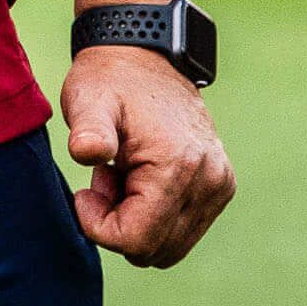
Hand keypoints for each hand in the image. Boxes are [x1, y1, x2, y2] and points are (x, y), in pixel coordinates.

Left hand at [60, 45, 233, 267]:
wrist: (145, 55)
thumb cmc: (109, 80)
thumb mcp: (88, 100)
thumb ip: (88, 132)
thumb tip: (88, 152)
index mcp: (178, 165)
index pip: (138, 240)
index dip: (100, 226)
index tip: (86, 190)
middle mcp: (210, 179)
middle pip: (155, 250)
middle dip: (120, 222)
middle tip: (107, 176)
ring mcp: (219, 184)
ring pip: (169, 246)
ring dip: (138, 220)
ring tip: (124, 173)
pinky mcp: (220, 185)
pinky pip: (181, 230)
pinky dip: (155, 215)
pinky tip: (140, 175)